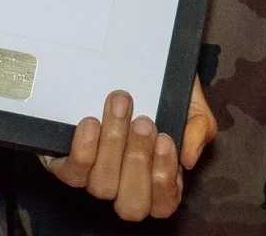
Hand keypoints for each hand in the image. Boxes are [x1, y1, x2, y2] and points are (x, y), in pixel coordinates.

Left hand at [37, 82, 217, 221]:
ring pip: (102, 186)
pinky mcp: (66, 162)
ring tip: (120, 106)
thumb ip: (199, 128)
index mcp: (156, 180)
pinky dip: (83, 151)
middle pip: (131, 205)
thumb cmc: (161, 91)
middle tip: (143, 122)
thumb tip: (188, 159)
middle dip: (137, 162)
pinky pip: (71, 174)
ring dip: (113, 145)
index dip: (163, 180)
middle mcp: (125, 185)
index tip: (165, 139)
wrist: (128, 60)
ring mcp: (94, 176)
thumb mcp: (190, 103)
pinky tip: (91, 123)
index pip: (163, 205)